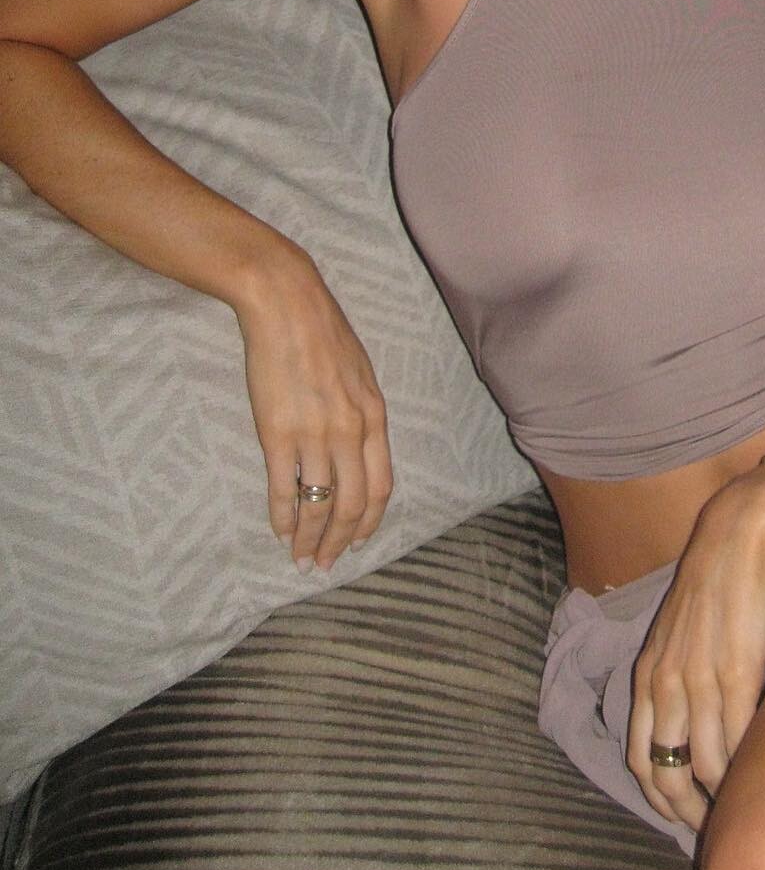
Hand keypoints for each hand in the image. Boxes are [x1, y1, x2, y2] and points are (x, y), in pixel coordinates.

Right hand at [234, 254, 392, 572]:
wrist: (286, 305)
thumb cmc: (323, 335)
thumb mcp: (359, 375)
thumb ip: (361, 415)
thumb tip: (357, 452)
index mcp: (374, 416)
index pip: (381, 486)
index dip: (369, 521)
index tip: (358, 542)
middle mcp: (350, 431)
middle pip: (352, 504)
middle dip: (340, 541)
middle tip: (326, 564)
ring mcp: (314, 434)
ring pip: (319, 504)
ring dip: (310, 539)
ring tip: (301, 558)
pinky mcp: (277, 432)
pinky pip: (284, 488)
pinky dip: (284, 517)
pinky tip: (280, 531)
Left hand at [626, 470, 764, 831]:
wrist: (737, 534)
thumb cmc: (713, 585)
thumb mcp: (678, 636)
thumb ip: (677, 679)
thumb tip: (692, 727)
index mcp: (647, 674)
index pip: (640, 758)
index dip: (661, 798)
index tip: (686, 816)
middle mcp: (665, 681)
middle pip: (666, 772)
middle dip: (689, 811)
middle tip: (715, 827)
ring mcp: (699, 677)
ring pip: (704, 764)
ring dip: (722, 795)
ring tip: (742, 807)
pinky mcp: (737, 669)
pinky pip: (737, 736)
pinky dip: (746, 765)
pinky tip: (759, 774)